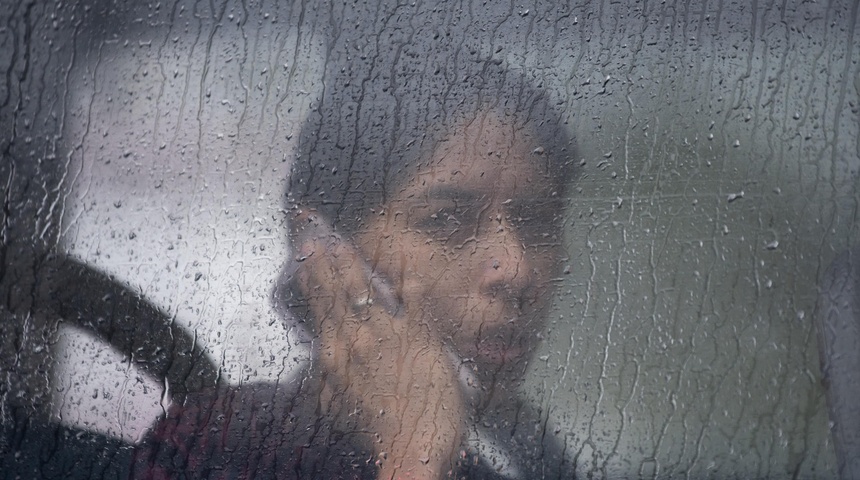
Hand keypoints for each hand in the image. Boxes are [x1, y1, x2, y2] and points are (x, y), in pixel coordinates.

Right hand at [294, 216, 465, 478]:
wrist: (412, 447)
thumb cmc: (379, 435)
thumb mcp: (341, 413)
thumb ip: (330, 389)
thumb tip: (320, 375)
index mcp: (335, 357)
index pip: (320, 309)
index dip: (312, 280)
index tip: (304, 258)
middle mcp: (355, 341)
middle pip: (336, 293)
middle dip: (324, 263)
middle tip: (314, 237)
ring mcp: (386, 335)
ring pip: (364, 291)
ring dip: (352, 264)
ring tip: (341, 243)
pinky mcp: (419, 337)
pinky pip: (414, 301)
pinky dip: (409, 281)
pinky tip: (406, 264)